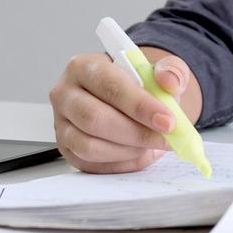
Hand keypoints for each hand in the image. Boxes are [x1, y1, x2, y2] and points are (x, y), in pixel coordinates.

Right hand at [49, 49, 196, 173]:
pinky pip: (92, 165)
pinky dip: (122, 164)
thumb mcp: (160, 71)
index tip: (168, 121)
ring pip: (90, 146)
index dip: (140, 106)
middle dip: (136, 134)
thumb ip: (171, 71)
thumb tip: (170, 81)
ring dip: (129, 151)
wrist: (129, 103)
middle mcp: (65, 94)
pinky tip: (140, 154)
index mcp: (84, 67)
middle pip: (94, 119)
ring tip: (152, 145)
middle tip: (166, 139)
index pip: (109, 86)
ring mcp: (62, 123)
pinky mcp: (67, 148)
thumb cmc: (140, 86)